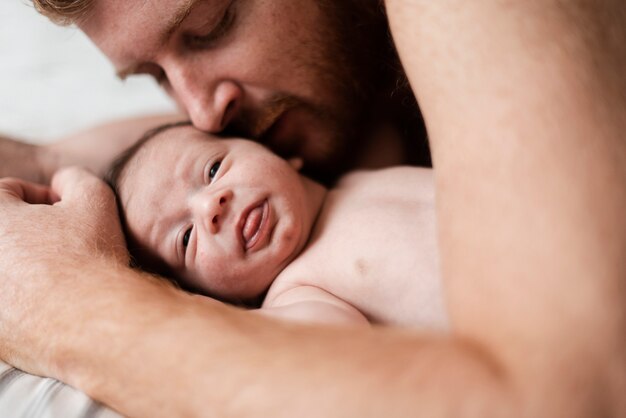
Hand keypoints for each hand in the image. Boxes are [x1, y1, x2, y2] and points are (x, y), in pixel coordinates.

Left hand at [0, 168, 128, 374]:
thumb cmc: (89, 257)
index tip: (65, 216)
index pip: (8, 192)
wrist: (90, 319)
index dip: (42, 198)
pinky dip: (22, 302)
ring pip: (6, 272)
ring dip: (23, 267)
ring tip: (58, 276)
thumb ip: (75, 178)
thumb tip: (64, 181)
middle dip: (28, 233)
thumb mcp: (95, 199)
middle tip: (62, 244)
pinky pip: (8, 307)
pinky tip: (50, 305)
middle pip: (4, 234)